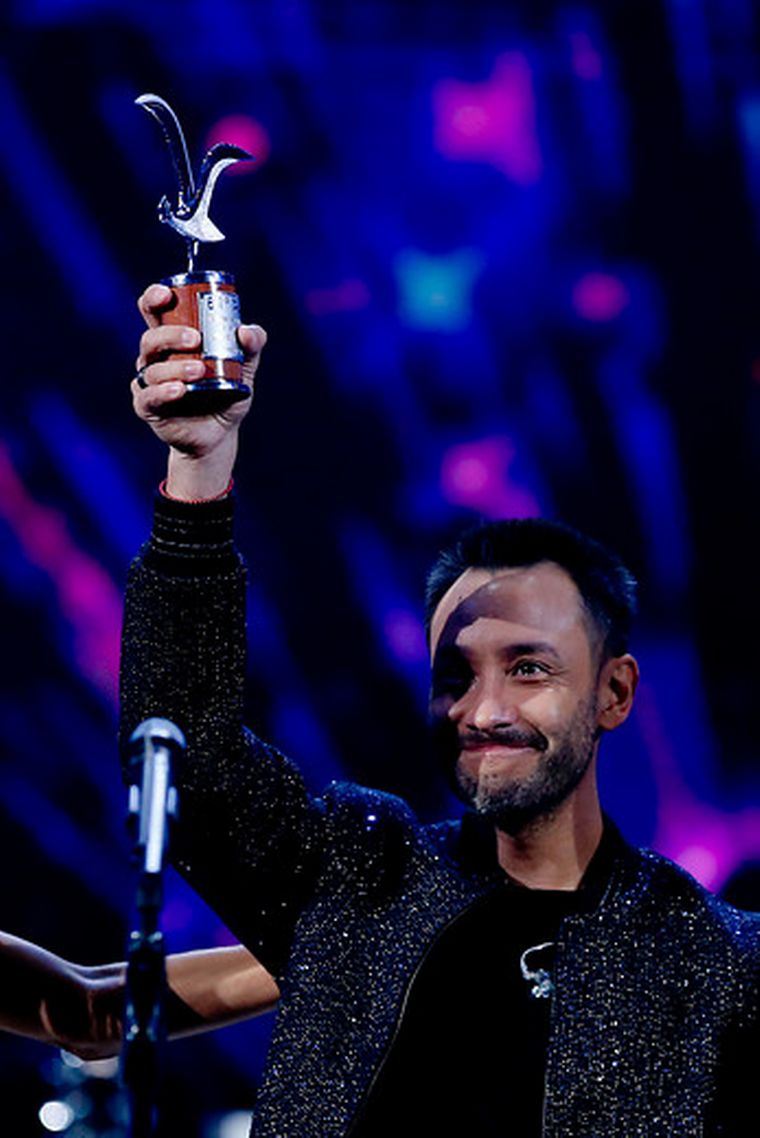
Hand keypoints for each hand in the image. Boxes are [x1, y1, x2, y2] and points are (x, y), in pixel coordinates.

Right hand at [131, 284, 266, 496]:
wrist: (220, 433)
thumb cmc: (227, 392)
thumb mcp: (244, 367)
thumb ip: (251, 346)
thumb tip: (245, 330)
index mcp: (172, 339)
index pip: (154, 310)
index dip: (154, 297)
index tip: (166, 293)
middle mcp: (155, 358)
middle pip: (151, 337)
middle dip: (170, 334)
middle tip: (195, 338)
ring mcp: (149, 382)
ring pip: (151, 368)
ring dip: (175, 367)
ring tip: (198, 371)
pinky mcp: (147, 407)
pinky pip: (148, 396)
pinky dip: (163, 391)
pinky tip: (178, 390)